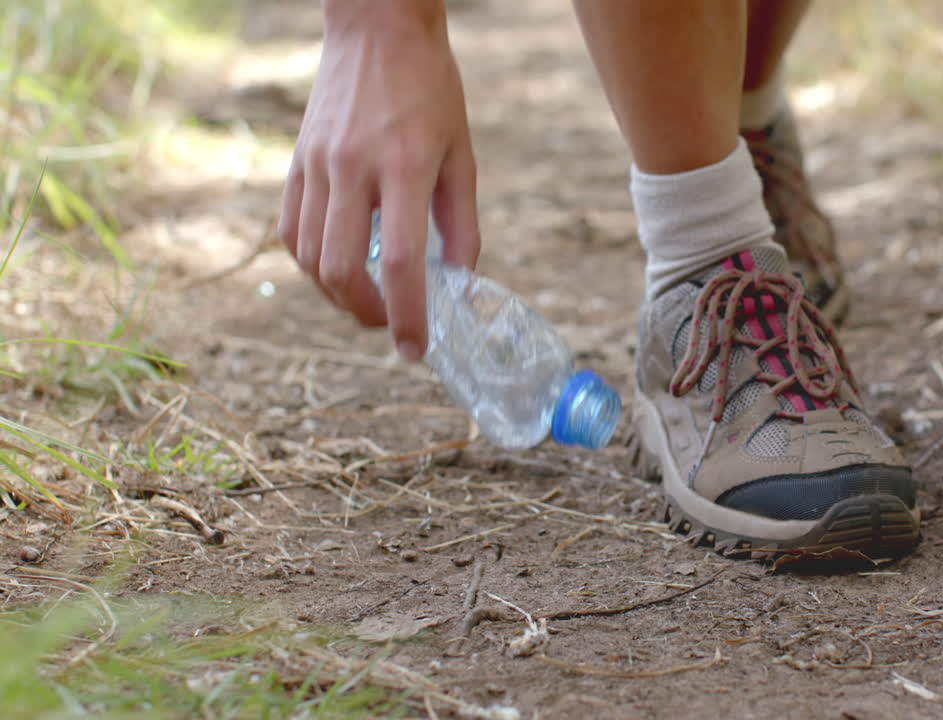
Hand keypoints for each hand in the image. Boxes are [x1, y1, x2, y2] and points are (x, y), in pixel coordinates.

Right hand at [279, 0, 480, 360]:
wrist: (377, 28)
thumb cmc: (431, 89)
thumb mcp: (462, 152)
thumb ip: (461, 221)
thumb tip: (458, 280)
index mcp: (404, 166)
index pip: (399, 262)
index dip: (407, 316)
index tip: (415, 348)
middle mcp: (353, 168)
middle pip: (341, 268)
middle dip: (366, 312)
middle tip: (389, 325)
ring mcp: (317, 164)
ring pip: (309, 256)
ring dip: (336, 293)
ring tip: (366, 300)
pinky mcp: (296, 161)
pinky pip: (291, 230)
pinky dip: (311, 262)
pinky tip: (337, 267)